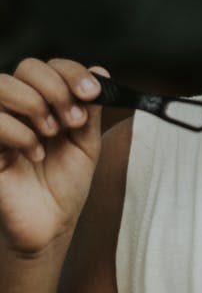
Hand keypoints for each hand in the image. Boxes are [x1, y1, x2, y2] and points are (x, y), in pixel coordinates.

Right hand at [0, 58, 104, 254]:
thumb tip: (101, 72)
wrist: (50, 226)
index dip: (73, 72)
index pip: (52, 66)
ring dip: (36, 104)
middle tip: (74, 121)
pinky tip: (35, 155)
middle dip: (57, 88)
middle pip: (28, 66)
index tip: (93, 93)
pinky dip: (19, 133)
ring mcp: (0, 124)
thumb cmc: (65, 184)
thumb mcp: (87, 143)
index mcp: (45, 101)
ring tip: (53, 133)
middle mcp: (19, 107)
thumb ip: (91, 109)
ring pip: (4, 84)